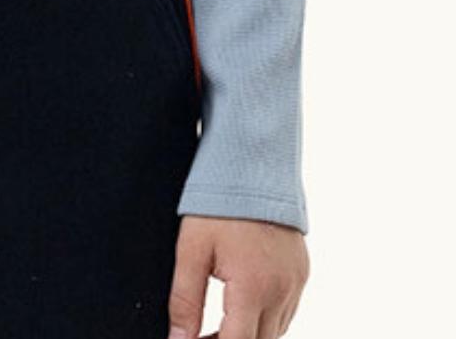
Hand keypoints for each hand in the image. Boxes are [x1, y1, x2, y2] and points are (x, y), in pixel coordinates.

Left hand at [166, 215, 309, 337]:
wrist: (254, 163)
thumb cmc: (220, 202)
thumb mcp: (192, 249)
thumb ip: (185, 300)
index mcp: (253, 288)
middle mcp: (281, 291)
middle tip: (199, 335)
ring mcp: (295, 284)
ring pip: (274, 333)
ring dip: (248, 335)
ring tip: (216, 326)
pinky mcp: (301, 274)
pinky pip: (285, 313)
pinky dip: (265, 320)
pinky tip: (241, 309)